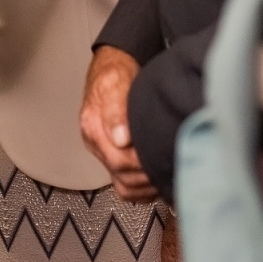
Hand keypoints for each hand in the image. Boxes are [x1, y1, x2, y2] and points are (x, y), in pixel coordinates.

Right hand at [80, 46, 158, 201]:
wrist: (113, 71)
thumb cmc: (115, 75)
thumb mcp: (115, 82)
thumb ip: (116, 108)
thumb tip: (120, 138)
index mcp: (93, 128)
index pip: (118, 160)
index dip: (143, 162)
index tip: (161, 154)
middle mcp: (96, 145)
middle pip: (122, 175)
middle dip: (148, 174)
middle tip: (170, 164)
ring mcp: (105, 153)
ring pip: (124, 187)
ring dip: (147, 185)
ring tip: (166, 174)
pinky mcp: (115, 158)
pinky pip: (127, 187)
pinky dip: (145, 190)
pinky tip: (159, 181)